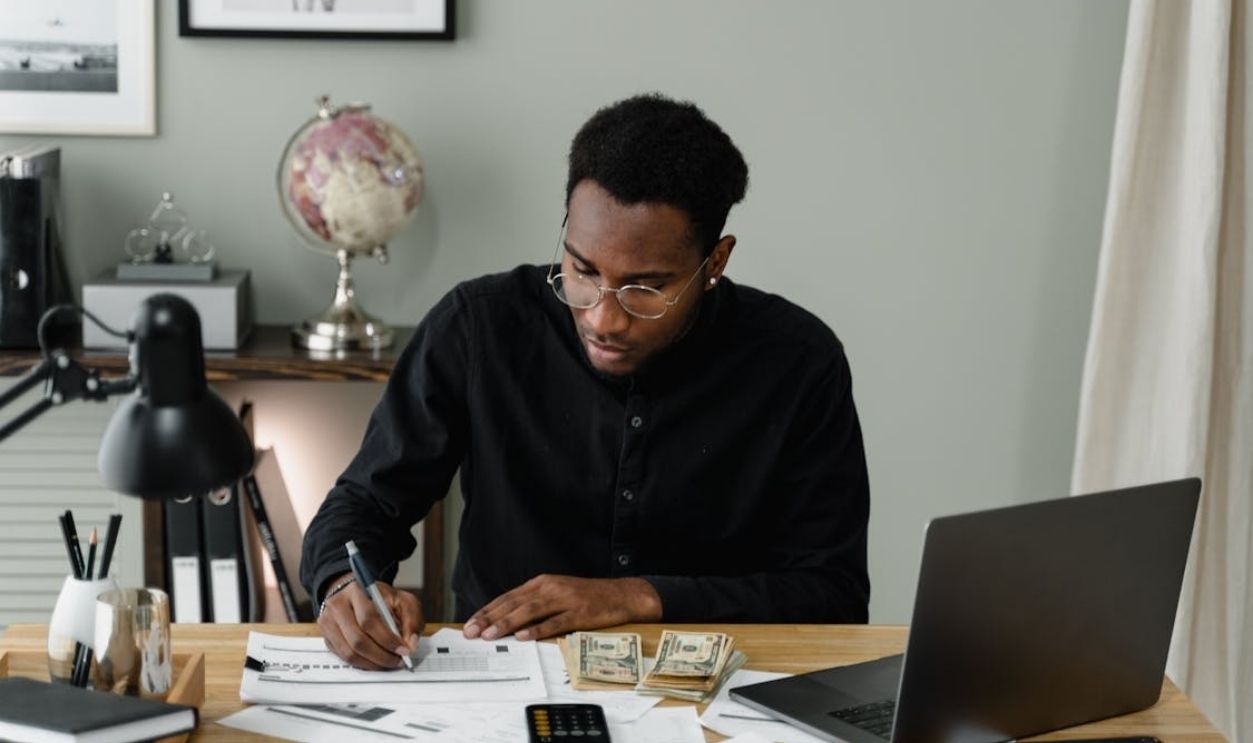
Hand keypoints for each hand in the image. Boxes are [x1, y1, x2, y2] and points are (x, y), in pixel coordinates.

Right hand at [317, 573, 423, 669]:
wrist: (356, 594)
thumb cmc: (380, 598)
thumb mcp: (402, 601)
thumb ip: (411, 620)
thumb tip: (410, 644)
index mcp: (356, 591)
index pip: (369, 619)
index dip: (387, 639)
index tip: (403, 650)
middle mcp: (337, 605)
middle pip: (357, 639)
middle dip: (381, 655)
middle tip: (397, 661)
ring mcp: (328, 622)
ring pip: (348, 652)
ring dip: (372, 663)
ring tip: (388, 662)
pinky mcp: (326, 636)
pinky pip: (343, 657)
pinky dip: (362, 663)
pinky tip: (375, 661)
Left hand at [463, 575, 661, 641]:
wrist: (622, 594)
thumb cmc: (587, 597)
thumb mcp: (557, 594)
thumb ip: (534, 604)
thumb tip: (507, 621)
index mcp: (542, 583)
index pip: (507, 597)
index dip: (487, 611)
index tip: (470, 624)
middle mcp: (550, 588)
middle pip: (514, 603)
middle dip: (490, 619)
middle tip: (471, 632)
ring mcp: (565, 599)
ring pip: (530, 611)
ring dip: (508, 623)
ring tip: (490, 635)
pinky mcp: (579, 612)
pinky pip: (555, 622)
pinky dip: (538, 629)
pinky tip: (524, 636)